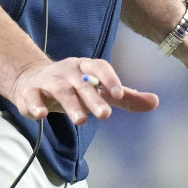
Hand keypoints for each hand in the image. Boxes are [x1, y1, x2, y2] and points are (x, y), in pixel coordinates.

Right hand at [9, 57, 158, 125]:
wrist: (32, 80)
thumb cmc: (74, 86)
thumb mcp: (100, 90)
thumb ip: (126, 97)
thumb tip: (155, 102)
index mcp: (86, 68)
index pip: (100, 67)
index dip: (110, 79)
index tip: (119, 93)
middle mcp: (68, 72)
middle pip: (82, 83)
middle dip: (93, 98)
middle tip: (106, 114)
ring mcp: (49, 81)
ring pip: (61, 91)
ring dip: (71, 105)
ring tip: (81, 121)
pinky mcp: (31, 93)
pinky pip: (33, 97)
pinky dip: (36, 105)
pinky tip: (41, 115)